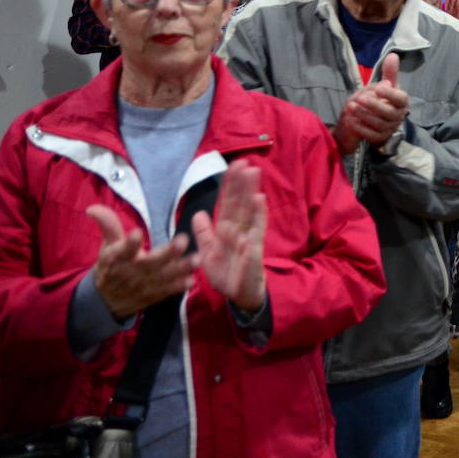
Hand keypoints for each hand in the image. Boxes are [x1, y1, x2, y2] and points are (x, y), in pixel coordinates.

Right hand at [86, 205, 196, 319]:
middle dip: (167, 253)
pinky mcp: (155, 294)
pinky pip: (168, 291)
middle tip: (183, 241)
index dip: (130, 243)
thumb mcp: (107, 246)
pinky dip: (179, 286)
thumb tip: (92, 208)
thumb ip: (108, 226)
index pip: (123, 250)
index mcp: (118, 258)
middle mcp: (133, 272)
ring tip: (197, 259)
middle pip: (151, 262)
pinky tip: (192, 280)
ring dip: (181, 268)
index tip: (137, 234)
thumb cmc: (110, 266)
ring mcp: (145, 284)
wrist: (105, 301)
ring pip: (165, 276)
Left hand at [191, 159, 266, 310]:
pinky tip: (259, 199)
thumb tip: (199, 214)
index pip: (229, 203)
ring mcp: (248, 236)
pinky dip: (258, 213)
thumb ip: (204, 234)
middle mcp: (239, 229)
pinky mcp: (254, 247)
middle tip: (245, 162)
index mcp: (226, 229)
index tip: (233, 166)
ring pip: (250, 209)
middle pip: (240, 202)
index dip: (230, 186)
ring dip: (251, 191)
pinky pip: (257, 228)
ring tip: (253, 173)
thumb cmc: (226, 274)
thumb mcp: (207, 254)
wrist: (238, 295)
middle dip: (242, 182)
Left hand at [333, 53, 408, 154]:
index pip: (401, 99)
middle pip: (389, 113)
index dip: (390, 94)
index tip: (378, 87)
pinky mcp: (379, 138)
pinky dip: (360, 128)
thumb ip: (389, 72)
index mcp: (402, 103)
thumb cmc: (382, 100)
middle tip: (360, 98)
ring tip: (351, 106)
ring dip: (364, 116)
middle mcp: (398, 116)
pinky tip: (350, 120)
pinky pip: (371, 135)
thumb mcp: (385, 86)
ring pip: (379, 124)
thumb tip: (393, 55)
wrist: (375, 121)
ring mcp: (389, 129)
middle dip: (374, 105)